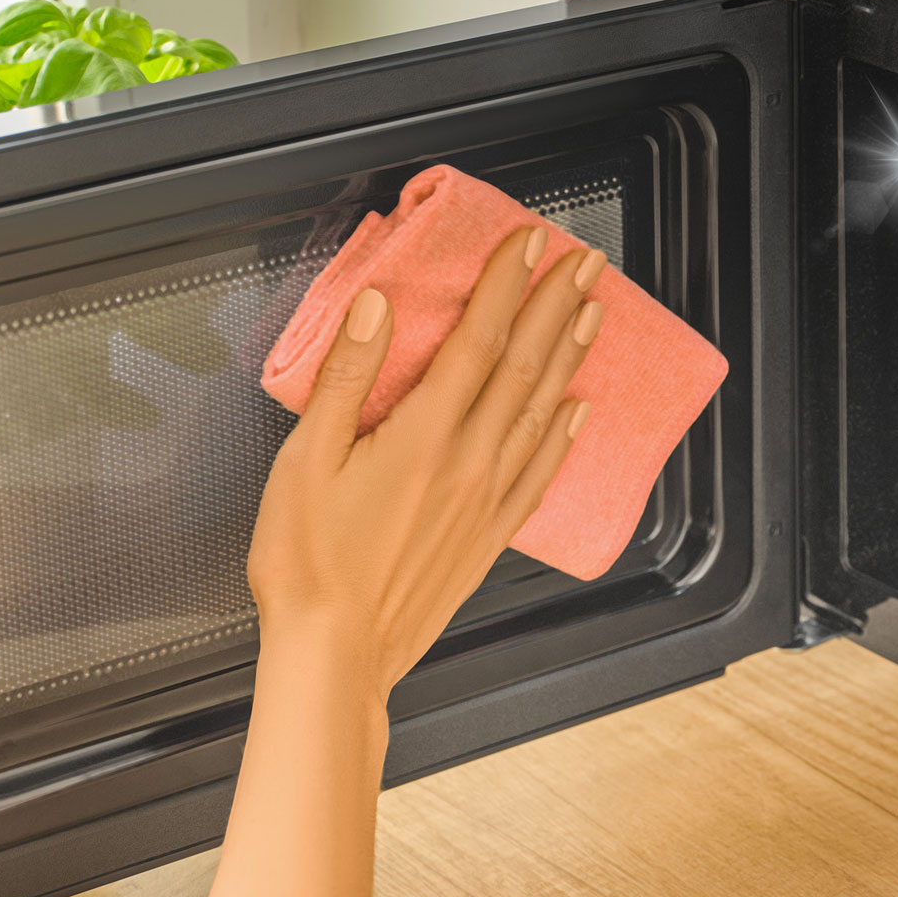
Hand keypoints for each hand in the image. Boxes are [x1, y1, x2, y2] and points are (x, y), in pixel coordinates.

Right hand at [247, 226, 604, 703]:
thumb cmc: (308, 563)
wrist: (337, 653)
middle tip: (586, 262)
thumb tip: (374, 308)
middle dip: (555, 306)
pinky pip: (540, 473)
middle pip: (523, 367)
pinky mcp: (490, 536)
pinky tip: (578, 412)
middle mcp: (468, 462)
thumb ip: (346, 378)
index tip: (527, 243)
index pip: (478, 340)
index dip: (506, 286)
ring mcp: (486, 500)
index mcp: (423, 435)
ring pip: (541, 412)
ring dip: (569, 357)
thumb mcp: (305, 460)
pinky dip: (563, 436)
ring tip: (591, 313)